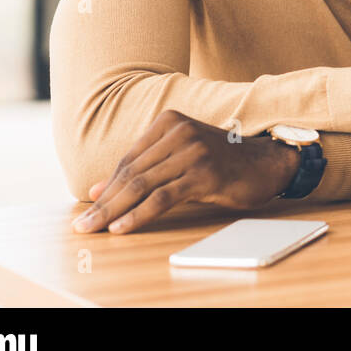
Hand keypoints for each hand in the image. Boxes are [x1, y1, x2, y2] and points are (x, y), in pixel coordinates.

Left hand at [71, 111, 298, 234]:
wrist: (268, 163)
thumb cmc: (223, 162)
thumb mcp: (180, 158)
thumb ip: (143, 169)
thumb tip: (99, 190)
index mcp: (170, 121)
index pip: (129, 159)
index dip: (107, 187)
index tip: (88, 209)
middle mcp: (179, 132)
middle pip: (131, 173)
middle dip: (103, 203)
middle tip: (82, 225)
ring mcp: (193, 152)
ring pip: (142, 186)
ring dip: (113, 211)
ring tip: (94, 229)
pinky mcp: (204, 174)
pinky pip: (162, 198)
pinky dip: (139, 215)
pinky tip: (122, 227)